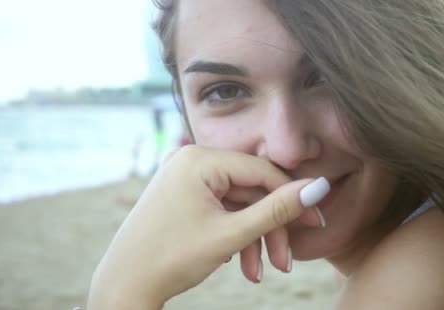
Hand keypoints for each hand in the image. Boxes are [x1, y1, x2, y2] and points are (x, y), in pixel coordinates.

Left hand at [87, 145, 329, 308]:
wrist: (124, 285)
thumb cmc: (171, 259)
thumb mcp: (231, 234)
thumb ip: (277, 209)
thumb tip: (319, 186)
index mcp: (199, 158)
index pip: (262, 171)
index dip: (293, 198)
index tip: (316, 223)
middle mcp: (190, 159)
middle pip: (250, 190)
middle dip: (269, 229)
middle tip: (286, 261)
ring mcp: (184, 176)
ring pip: (237, 203)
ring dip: (253, 238)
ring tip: (259, 272)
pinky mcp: (182, 193)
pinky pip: (220, 208)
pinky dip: (233, 234)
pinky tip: (239, 262)